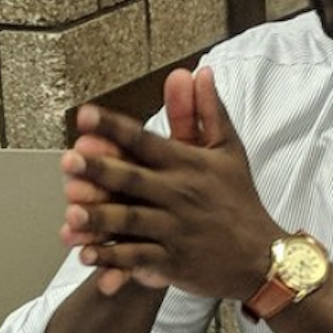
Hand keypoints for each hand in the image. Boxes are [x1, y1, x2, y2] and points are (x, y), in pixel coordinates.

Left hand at [62, 69, 283, 301]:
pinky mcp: (173, 261)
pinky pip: (138, 259)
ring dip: (101, 217)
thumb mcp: (229, 150)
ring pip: (131, 221)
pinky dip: (112, 259)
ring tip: (70, 211)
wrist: (264, 257)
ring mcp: (175, 230)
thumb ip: (209, 110)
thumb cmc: (240, 198)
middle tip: (69, 160)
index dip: (114, 128)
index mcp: (188, 164)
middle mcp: (179, 194)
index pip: (145, 141)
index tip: (84, 116)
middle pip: (133, 179)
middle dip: (100, 170)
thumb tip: (199, 71)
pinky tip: (86, 254)